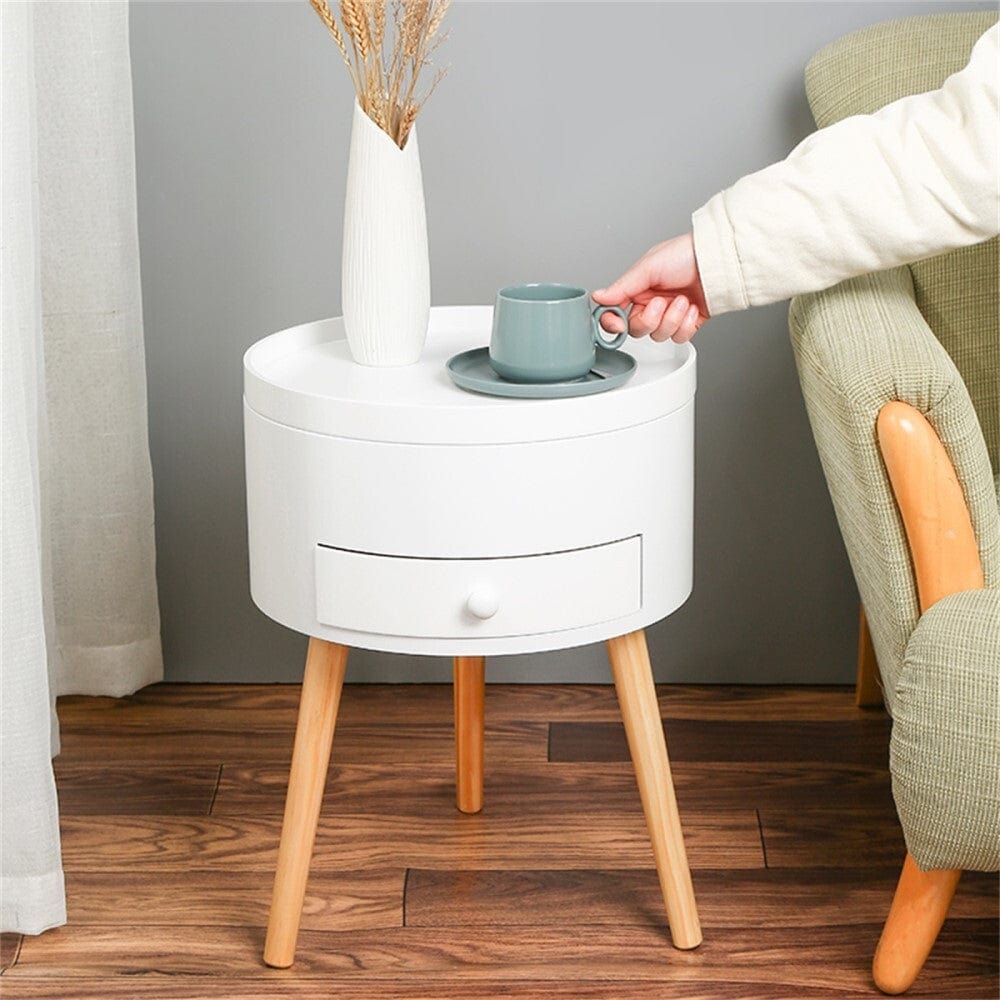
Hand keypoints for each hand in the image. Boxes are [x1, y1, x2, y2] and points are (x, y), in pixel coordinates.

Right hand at [592, 233, 708, 343]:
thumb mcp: (649, 266)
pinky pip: (679, 337)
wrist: (718, 260)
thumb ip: (622, 286)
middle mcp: (650, 304)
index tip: (618, 324)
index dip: (612, 323)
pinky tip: (692, 308)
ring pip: (658, 336)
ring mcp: (669, 315)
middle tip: (661, 302)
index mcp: (637, 289)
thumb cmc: (686, 254)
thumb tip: (598, 297)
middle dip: (651, 319)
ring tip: (683, 300)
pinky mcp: (687, 323)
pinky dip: (686, 324)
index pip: (614, 313)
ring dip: (673, 319)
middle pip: (636, 330)